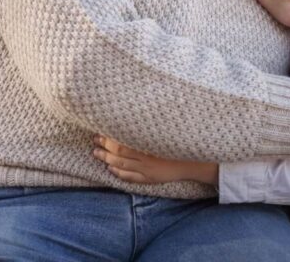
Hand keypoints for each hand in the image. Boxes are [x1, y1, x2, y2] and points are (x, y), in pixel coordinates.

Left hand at [93, 135, 218, 184]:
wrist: (195, 160)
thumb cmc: (180, 141)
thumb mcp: (165, 130)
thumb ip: (149, 125)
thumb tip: (132, 112)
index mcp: (149, 144)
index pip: (122, 142)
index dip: (109, 138)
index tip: (100, 130)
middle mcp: (146, 158)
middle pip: (119, 153)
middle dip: (104, 147)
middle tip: (94, 140)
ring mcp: (147, 170)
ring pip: (122, 165)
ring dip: (107, 160)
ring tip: (96, 154)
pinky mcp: (150, 178)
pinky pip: (131, 177)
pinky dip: (119, 173)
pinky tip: (111, 169)